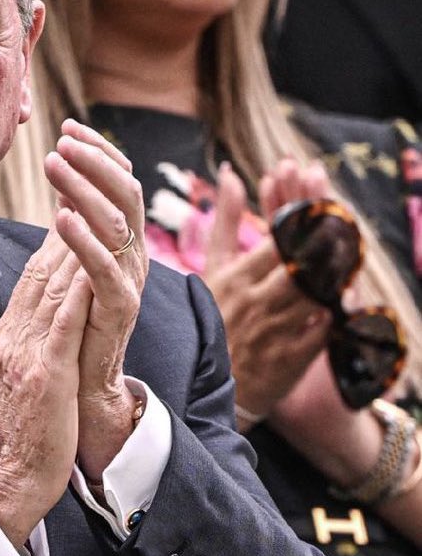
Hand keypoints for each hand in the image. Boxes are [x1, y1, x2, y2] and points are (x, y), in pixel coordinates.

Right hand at [0, 228, 92, 546]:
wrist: (1, 486)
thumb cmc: (17, 442)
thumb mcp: (20, 384)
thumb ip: (30, 348)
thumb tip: (47, 326)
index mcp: (9, 337)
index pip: (35, 275)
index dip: (57, 235)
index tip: (80, 201)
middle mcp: (13, 336)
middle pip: (42, 266)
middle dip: (68, 219)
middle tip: (90, 180)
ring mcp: (25, 352)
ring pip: (52, 282)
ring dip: (75, 237)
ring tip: (97, 199)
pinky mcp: (43, 373)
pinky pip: (63, 319)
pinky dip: (77, 283)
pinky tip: (95, 256)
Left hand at [42, 119, 147, 479]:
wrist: (80, 396)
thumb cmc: (72, 333)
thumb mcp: (71, 272)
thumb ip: (73, 231)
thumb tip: (65, 189)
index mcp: (121, 245)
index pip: (117, 183)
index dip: (96, 152)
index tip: (65, 125)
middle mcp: (132, 259)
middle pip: (125, 194)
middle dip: (94, 160)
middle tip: (63, 137)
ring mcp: (128, 285)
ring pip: (117, 223)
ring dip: (85, 188)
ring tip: (57, 163)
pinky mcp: (118, 314)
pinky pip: (104, 270)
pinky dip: (84, 240)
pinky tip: (61, 217)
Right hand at [202, 163, 327, 423]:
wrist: (205, 381)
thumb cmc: (212, 315)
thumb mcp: (213, 267)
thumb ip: (225, 220)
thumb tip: (230, 174)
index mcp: (234, 278)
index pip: (277, 240)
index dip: (303, 220)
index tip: (322, 204)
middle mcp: (254, 302)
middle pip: (300, 264)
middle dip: (325, 242)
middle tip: (345, 224)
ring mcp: (272, 331)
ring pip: (315, 295)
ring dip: (336, 274)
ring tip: (350, 254)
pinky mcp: (288, 359)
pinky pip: (322, 331)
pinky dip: (335, 313)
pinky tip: (346, 297)